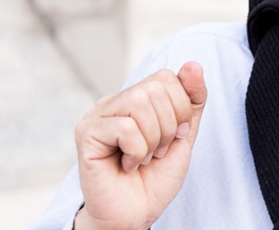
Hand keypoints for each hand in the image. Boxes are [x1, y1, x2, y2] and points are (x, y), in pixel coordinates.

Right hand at [73, 62, 206, 229]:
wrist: (136, 214)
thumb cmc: (156, 176)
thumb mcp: (185, 133)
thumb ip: (192, 99)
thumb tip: (193, 64)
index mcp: (137, 96)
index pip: (167, 77)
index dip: (181, 109)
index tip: (173, 136)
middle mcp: (115, 101)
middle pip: (155, 88)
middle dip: (167, 126)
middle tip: (156, 152)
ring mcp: (97, 115)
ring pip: (139, 103)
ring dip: (152, 139)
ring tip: (143, 158)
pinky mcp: (86, 133)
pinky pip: (125, 127)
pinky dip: (137, 151)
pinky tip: (128, 165)